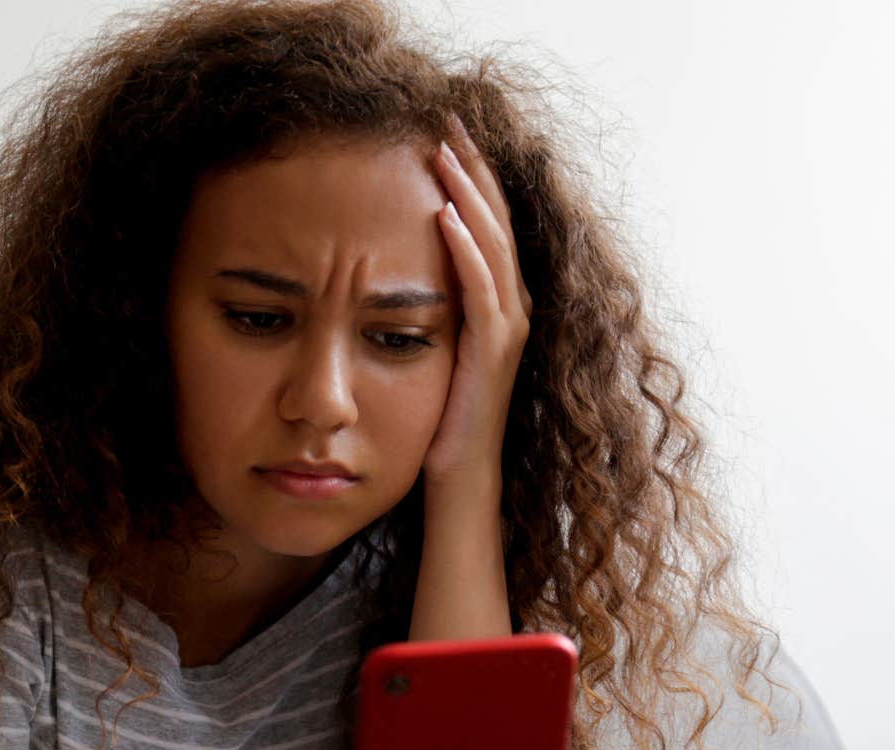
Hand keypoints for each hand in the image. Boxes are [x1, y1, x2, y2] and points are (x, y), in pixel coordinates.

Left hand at [421, 114, 533, 487]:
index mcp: (496, 304)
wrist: (458, 483)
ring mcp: (506, 332)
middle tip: (446, 120)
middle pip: (496, 221)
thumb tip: (383, 270)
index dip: (470, 176)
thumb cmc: (437, 423)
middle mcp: (511, 310)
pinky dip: (467, 253)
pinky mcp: (492, 357)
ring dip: (469, 196)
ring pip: (493, 247)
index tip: (442, 133)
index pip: (486, 224)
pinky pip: (483, 294)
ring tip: (444, 153)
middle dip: (472, 168)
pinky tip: (447, 218)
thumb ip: (421, 307)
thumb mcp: (427, 348)